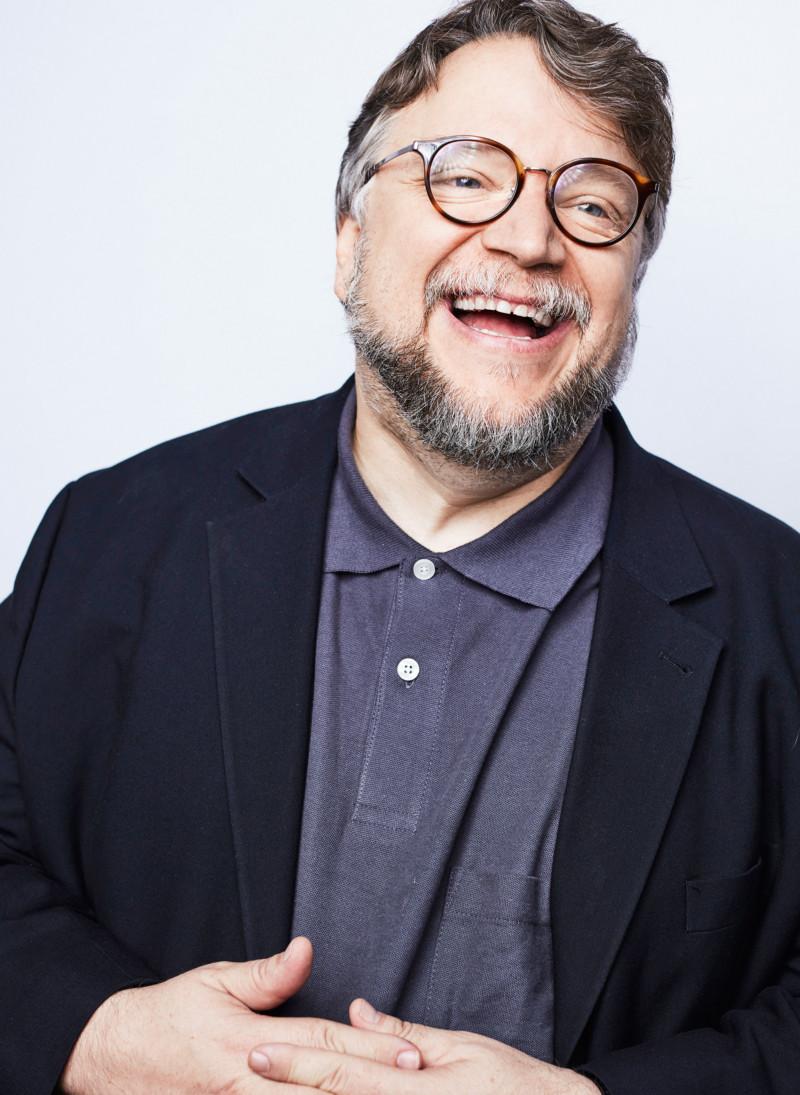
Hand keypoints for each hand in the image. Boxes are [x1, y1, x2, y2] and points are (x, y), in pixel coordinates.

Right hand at [60, 939, 420, 1093]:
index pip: (322, 1045)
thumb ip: (267, 975)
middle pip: (322, 1089)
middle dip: (370, 1089)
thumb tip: (306, 949)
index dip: (368, 1050)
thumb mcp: (216, 983)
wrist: (112, 1061)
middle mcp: (248, 1082)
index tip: (408, 1055)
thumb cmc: (170, 1017)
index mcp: (250, 1041)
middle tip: (413, 1085)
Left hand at [248, 997, 599, 1093]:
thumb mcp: (463, 1048)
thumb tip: (356, 1013)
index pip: (341, 1072)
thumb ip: (404, 1034)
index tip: (256, 1050)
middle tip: (240, 1075)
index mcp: (411, 1087)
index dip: (296, 1062)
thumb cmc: (514, 1084)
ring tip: (259, 1093)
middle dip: (286, 1091)